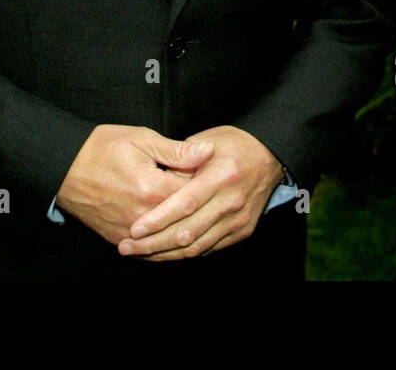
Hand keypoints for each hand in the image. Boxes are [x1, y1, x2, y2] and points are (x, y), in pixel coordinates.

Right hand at [55, 125, 214, 244]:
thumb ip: (177, 151)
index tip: (218, 178)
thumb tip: (209, 151)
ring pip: (170, 243)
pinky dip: (167, 249)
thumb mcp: (141, 139)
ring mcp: (130, 232)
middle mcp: (143, 216)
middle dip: (203, 211)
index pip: (196, 195)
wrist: (64, 167)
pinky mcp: (118, 239)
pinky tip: (179, 241)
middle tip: (213, 199)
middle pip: (186, 222)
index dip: (209, 186)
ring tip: (204, 223)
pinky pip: (150, 253)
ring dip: (189, 235)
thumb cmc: (101, 148)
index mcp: (153, 188)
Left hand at [117, 125, 284, 260]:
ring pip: (196, 246)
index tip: (134, 229)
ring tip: (138, 254)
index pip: (185, 205)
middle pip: (188, 232)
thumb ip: (180, 161)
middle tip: (126, 247)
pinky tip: (163, 253)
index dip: (158, 220)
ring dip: (165, 254)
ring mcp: (238, 220)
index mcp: (221, 176)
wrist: (269, 157)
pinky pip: (208, 248)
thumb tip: (153, 181)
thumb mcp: (206, 141)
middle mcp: (232, 202)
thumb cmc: (232, 145)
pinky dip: (184, 253)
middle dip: (153, 244)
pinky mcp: (242, 231)